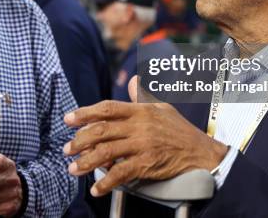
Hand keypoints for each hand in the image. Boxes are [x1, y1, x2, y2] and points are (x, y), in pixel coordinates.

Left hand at [63, 76, 227, 196]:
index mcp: (140, 110)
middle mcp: (139, 126)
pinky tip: (96, 188)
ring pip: (107, 152)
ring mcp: (143, 145)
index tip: (69, 119)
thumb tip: (133, 80)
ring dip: (86, 161)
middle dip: (80, 140)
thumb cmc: (180, 130)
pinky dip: (106, 182)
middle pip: (102, 130)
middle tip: (66, 148)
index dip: (85, 113)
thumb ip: (142, 95)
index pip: (107, 108)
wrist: (201, 153)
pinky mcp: (147, 164)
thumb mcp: (162, 107)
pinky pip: (121, 173)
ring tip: (73, 168)